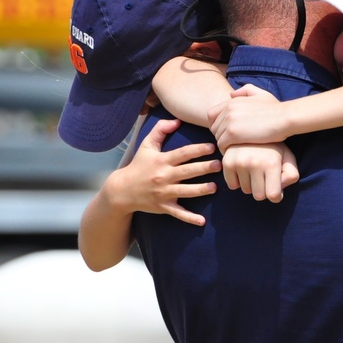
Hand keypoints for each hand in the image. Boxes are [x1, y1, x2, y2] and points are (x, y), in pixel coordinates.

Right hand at [104, 118, 219, 225]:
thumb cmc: (138, 165)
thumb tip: (177, 120)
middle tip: (220, 165)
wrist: (122, 190)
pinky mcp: (163, 206)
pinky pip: (178, 213)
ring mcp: (164, 193)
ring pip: (186, 191)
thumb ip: (160, 130)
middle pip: (187, 172)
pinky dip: (190, 218)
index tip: (212, 147)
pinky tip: (202, 221)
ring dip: (201, 190)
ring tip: (215, 187)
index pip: (183, 153)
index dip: (198, 149)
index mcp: (162, 160)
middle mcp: (164, 176)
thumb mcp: (146, 145)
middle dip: (204, 168)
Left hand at [207, 84, 287, 150]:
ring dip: (224, 144)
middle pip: (214, 127)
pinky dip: (227, 150)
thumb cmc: (276, 109)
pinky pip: (222, 145)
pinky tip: (237, 152)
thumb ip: (245, 90)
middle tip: (233, 143)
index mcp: (232, 101)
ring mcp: (229, 121)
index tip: (228, 132)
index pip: (211, 114)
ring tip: (236, 148)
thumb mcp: (261, 94)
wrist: (284, 118)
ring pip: (217, 137)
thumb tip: (231, 95)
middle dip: (221, 135)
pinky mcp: (233, 134)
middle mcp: (227, 109)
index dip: (217, 124)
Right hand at [221, 142, 299, 202]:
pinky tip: (243, 169)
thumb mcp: (288, 158)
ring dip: (250, 184)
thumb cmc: (273, 147)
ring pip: (245, 190)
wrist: (252, 128)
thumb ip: (291, 175)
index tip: (276, 188)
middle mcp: (255, 163)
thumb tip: (280, 191)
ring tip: (253, 169)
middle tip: (264, 176)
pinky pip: (232, 185)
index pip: (273, 196)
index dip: (276, 195)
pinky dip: (237, 181)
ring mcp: (239, 162)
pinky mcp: (227, 162)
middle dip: (263, 190)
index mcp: (272, 163)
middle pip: (258, 196)